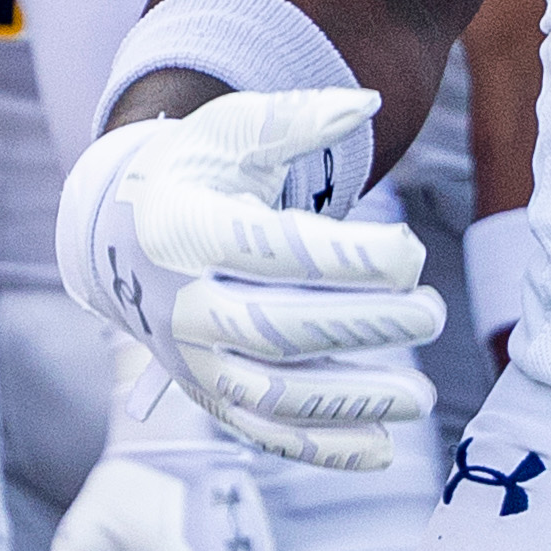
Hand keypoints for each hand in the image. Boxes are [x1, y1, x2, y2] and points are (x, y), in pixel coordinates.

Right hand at [59, 88, 439, 469]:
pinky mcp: (204, 394)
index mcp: (184, 229)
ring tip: (419, 396)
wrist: (119, 234)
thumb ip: (297, 117)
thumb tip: (366, 102)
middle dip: (364, 326)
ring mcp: (189, 358)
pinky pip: (262, 434)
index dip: (351, 260)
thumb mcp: (231, 131)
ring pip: (270, 397)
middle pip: (277, 331)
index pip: (274, 252)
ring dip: (351, 402)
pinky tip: (381, 447)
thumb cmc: (193, 173)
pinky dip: (320, 449)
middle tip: (431, 312)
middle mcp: (179, 302)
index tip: (412, 253)